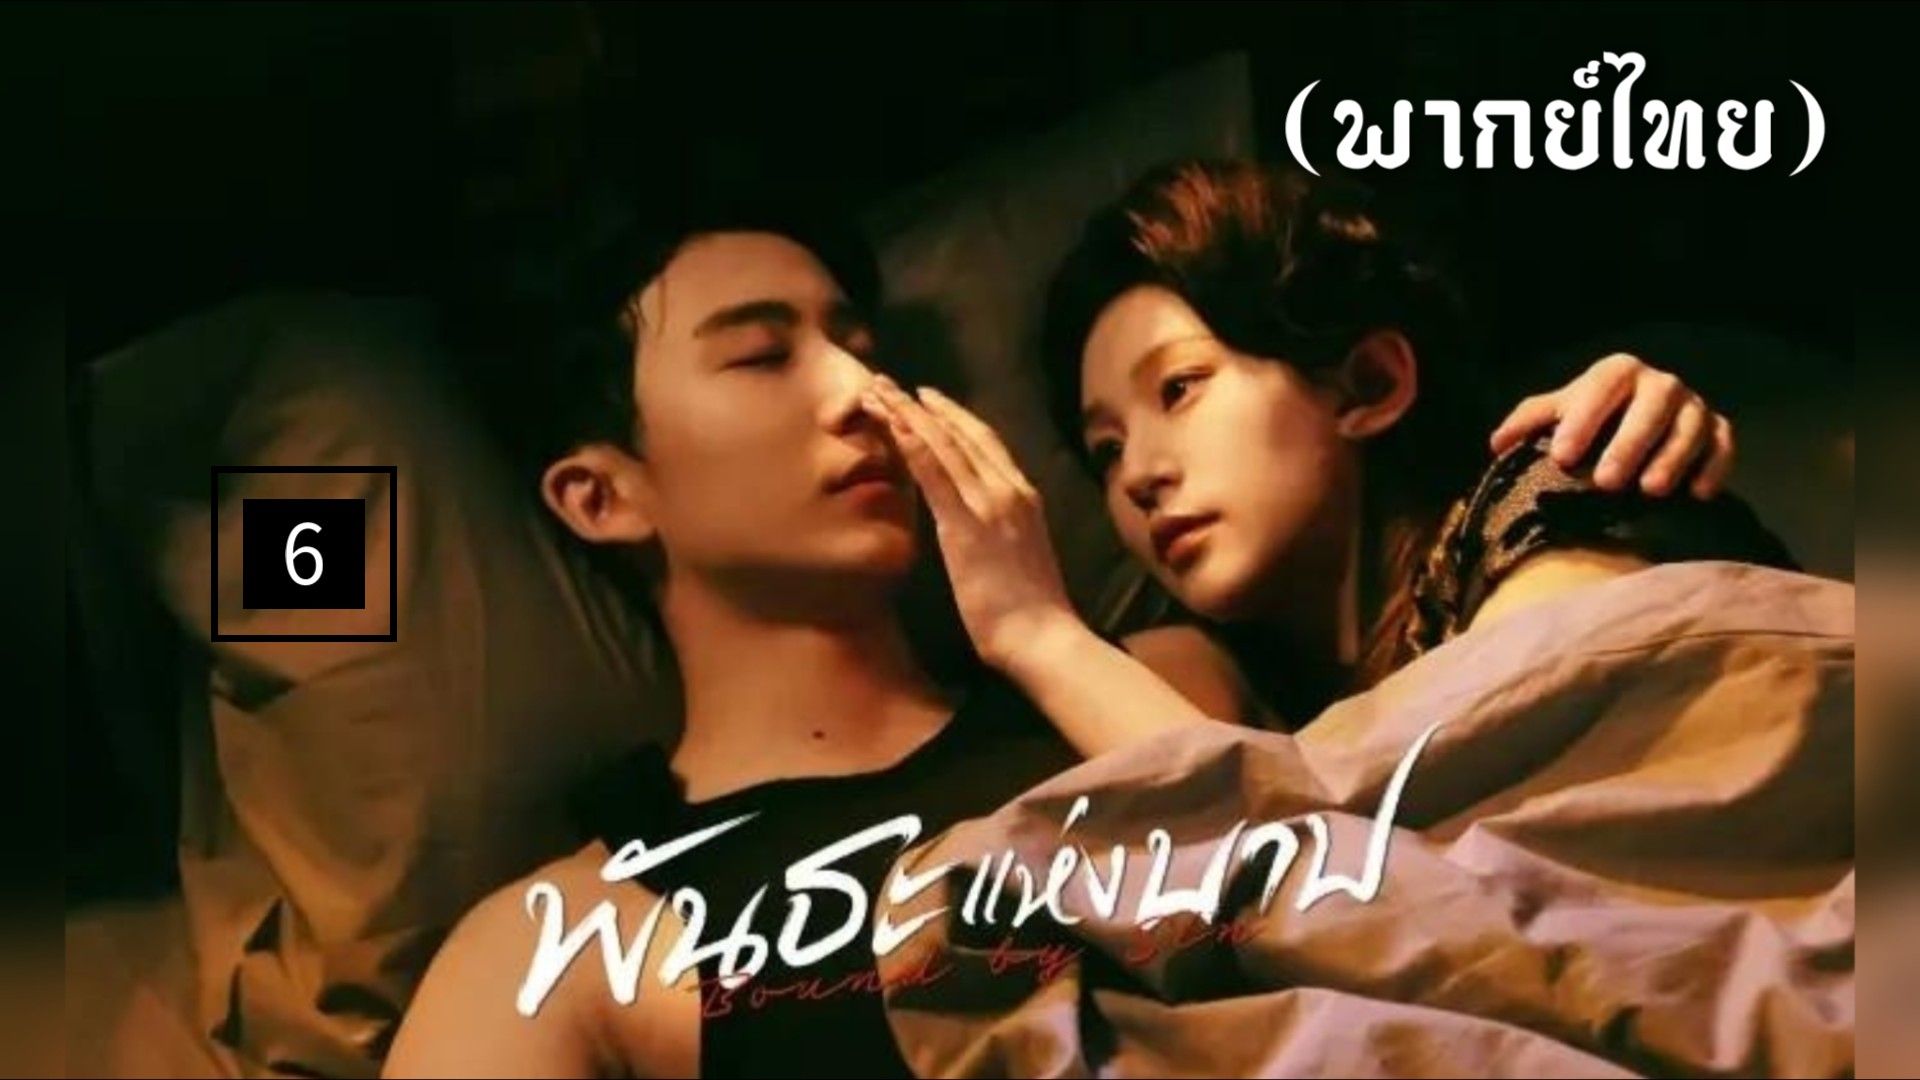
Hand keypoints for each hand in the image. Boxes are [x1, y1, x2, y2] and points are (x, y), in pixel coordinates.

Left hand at [861, 377, 1081, 670]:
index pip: (985, 443)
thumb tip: (973, 526)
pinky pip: (933, 473)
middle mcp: (1009, 489)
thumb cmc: (1030, 611)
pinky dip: (911, 442)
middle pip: (962, 434)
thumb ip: (998, 530)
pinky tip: (892, 423)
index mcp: (1025, 496)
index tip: (926, 398)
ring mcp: (989, 503)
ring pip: (943, 444)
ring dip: (907, 414)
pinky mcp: (965, 524)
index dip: (954, 417)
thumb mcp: (1019, 556)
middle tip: (890, 383)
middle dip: (923, 406)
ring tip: (879, 392)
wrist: (1042, 635)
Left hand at [1489, 353, 1735, 497]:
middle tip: (1605, 482)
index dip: (1583, 419)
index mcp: (1618, 372)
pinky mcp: (1718, 430)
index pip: (1602, 387)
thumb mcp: (1558, 416)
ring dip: (1672, 457)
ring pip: (1690, 424)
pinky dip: (1714, 466)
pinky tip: (1696, 494)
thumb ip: (1529, 423)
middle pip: (1652, 404)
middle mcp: (1660, 383)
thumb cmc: (1589, 423)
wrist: (1636, 431)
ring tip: (1649, 491)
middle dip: (1629, 443)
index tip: (1562, 456)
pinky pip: (1724, 444)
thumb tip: (1498, 444)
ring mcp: (1692, 406)